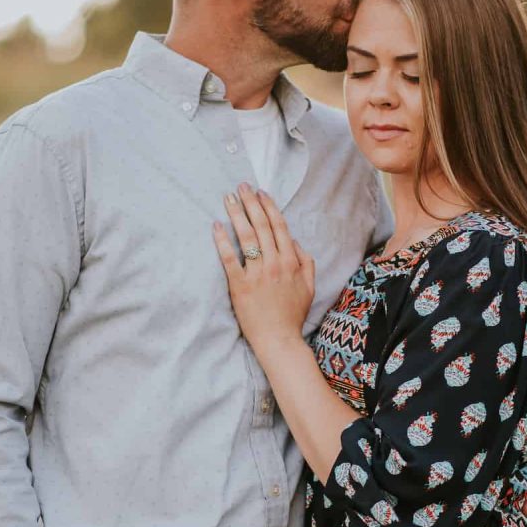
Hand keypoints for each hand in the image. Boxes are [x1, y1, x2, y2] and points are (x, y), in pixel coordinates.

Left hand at [214, 184, 315, 350]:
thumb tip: (294, 241)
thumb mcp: (310, 286)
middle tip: (241, 187)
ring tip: (229, 198)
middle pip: (261, 226)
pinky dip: (222, 240)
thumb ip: (306, 261)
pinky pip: (230, 258)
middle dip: (251, 203)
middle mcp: (275, 263)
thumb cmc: (293, 314)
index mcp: (291, 261)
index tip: (260, 192)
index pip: (279, 227)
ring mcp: (257, 274)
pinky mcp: (240, 285)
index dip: (269, 207)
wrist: (279, 339)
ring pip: (246, 237)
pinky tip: (216, 226)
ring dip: (237, 214)